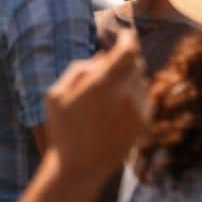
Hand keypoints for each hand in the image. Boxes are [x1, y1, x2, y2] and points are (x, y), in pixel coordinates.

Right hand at [41, 32, 149, 183]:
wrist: (80, 167)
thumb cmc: (64, 130)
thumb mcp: (56, 95)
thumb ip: (79, 69)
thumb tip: (103, 56)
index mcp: (102, 83)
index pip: (128, 49)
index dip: (127, 38)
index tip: (125, 33)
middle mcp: (125, 92)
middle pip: (135, 63)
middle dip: (124, 62)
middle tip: (107, 73)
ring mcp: (138, 107)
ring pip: (140, 80)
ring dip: (128, 80)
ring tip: (105, 101)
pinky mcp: (146, 120)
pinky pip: (144, 97)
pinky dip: (133, 96)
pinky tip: (114, 113)